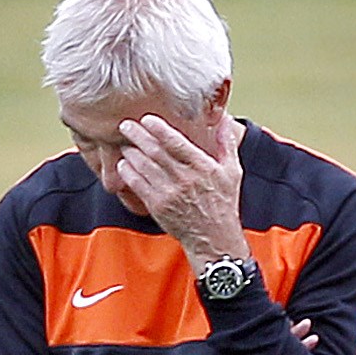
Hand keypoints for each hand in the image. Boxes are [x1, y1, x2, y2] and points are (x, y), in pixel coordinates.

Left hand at [117, 112, 245, 266]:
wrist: (213, 236)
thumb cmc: (223, 201)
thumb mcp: (232, 171)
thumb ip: (226, 144)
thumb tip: (225, 119)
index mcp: (202, 167)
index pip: (177, 142)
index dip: (159, 129)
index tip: (147, 119)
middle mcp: (184, 178)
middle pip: (155, 152)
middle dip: (138, 136)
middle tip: (125, 125)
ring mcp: (169, 193)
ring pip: (144, 167)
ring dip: (131, 153)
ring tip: (124, 143)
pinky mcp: (157, 206)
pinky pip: (137, 185)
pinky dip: (128, 173)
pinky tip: (122, 164)